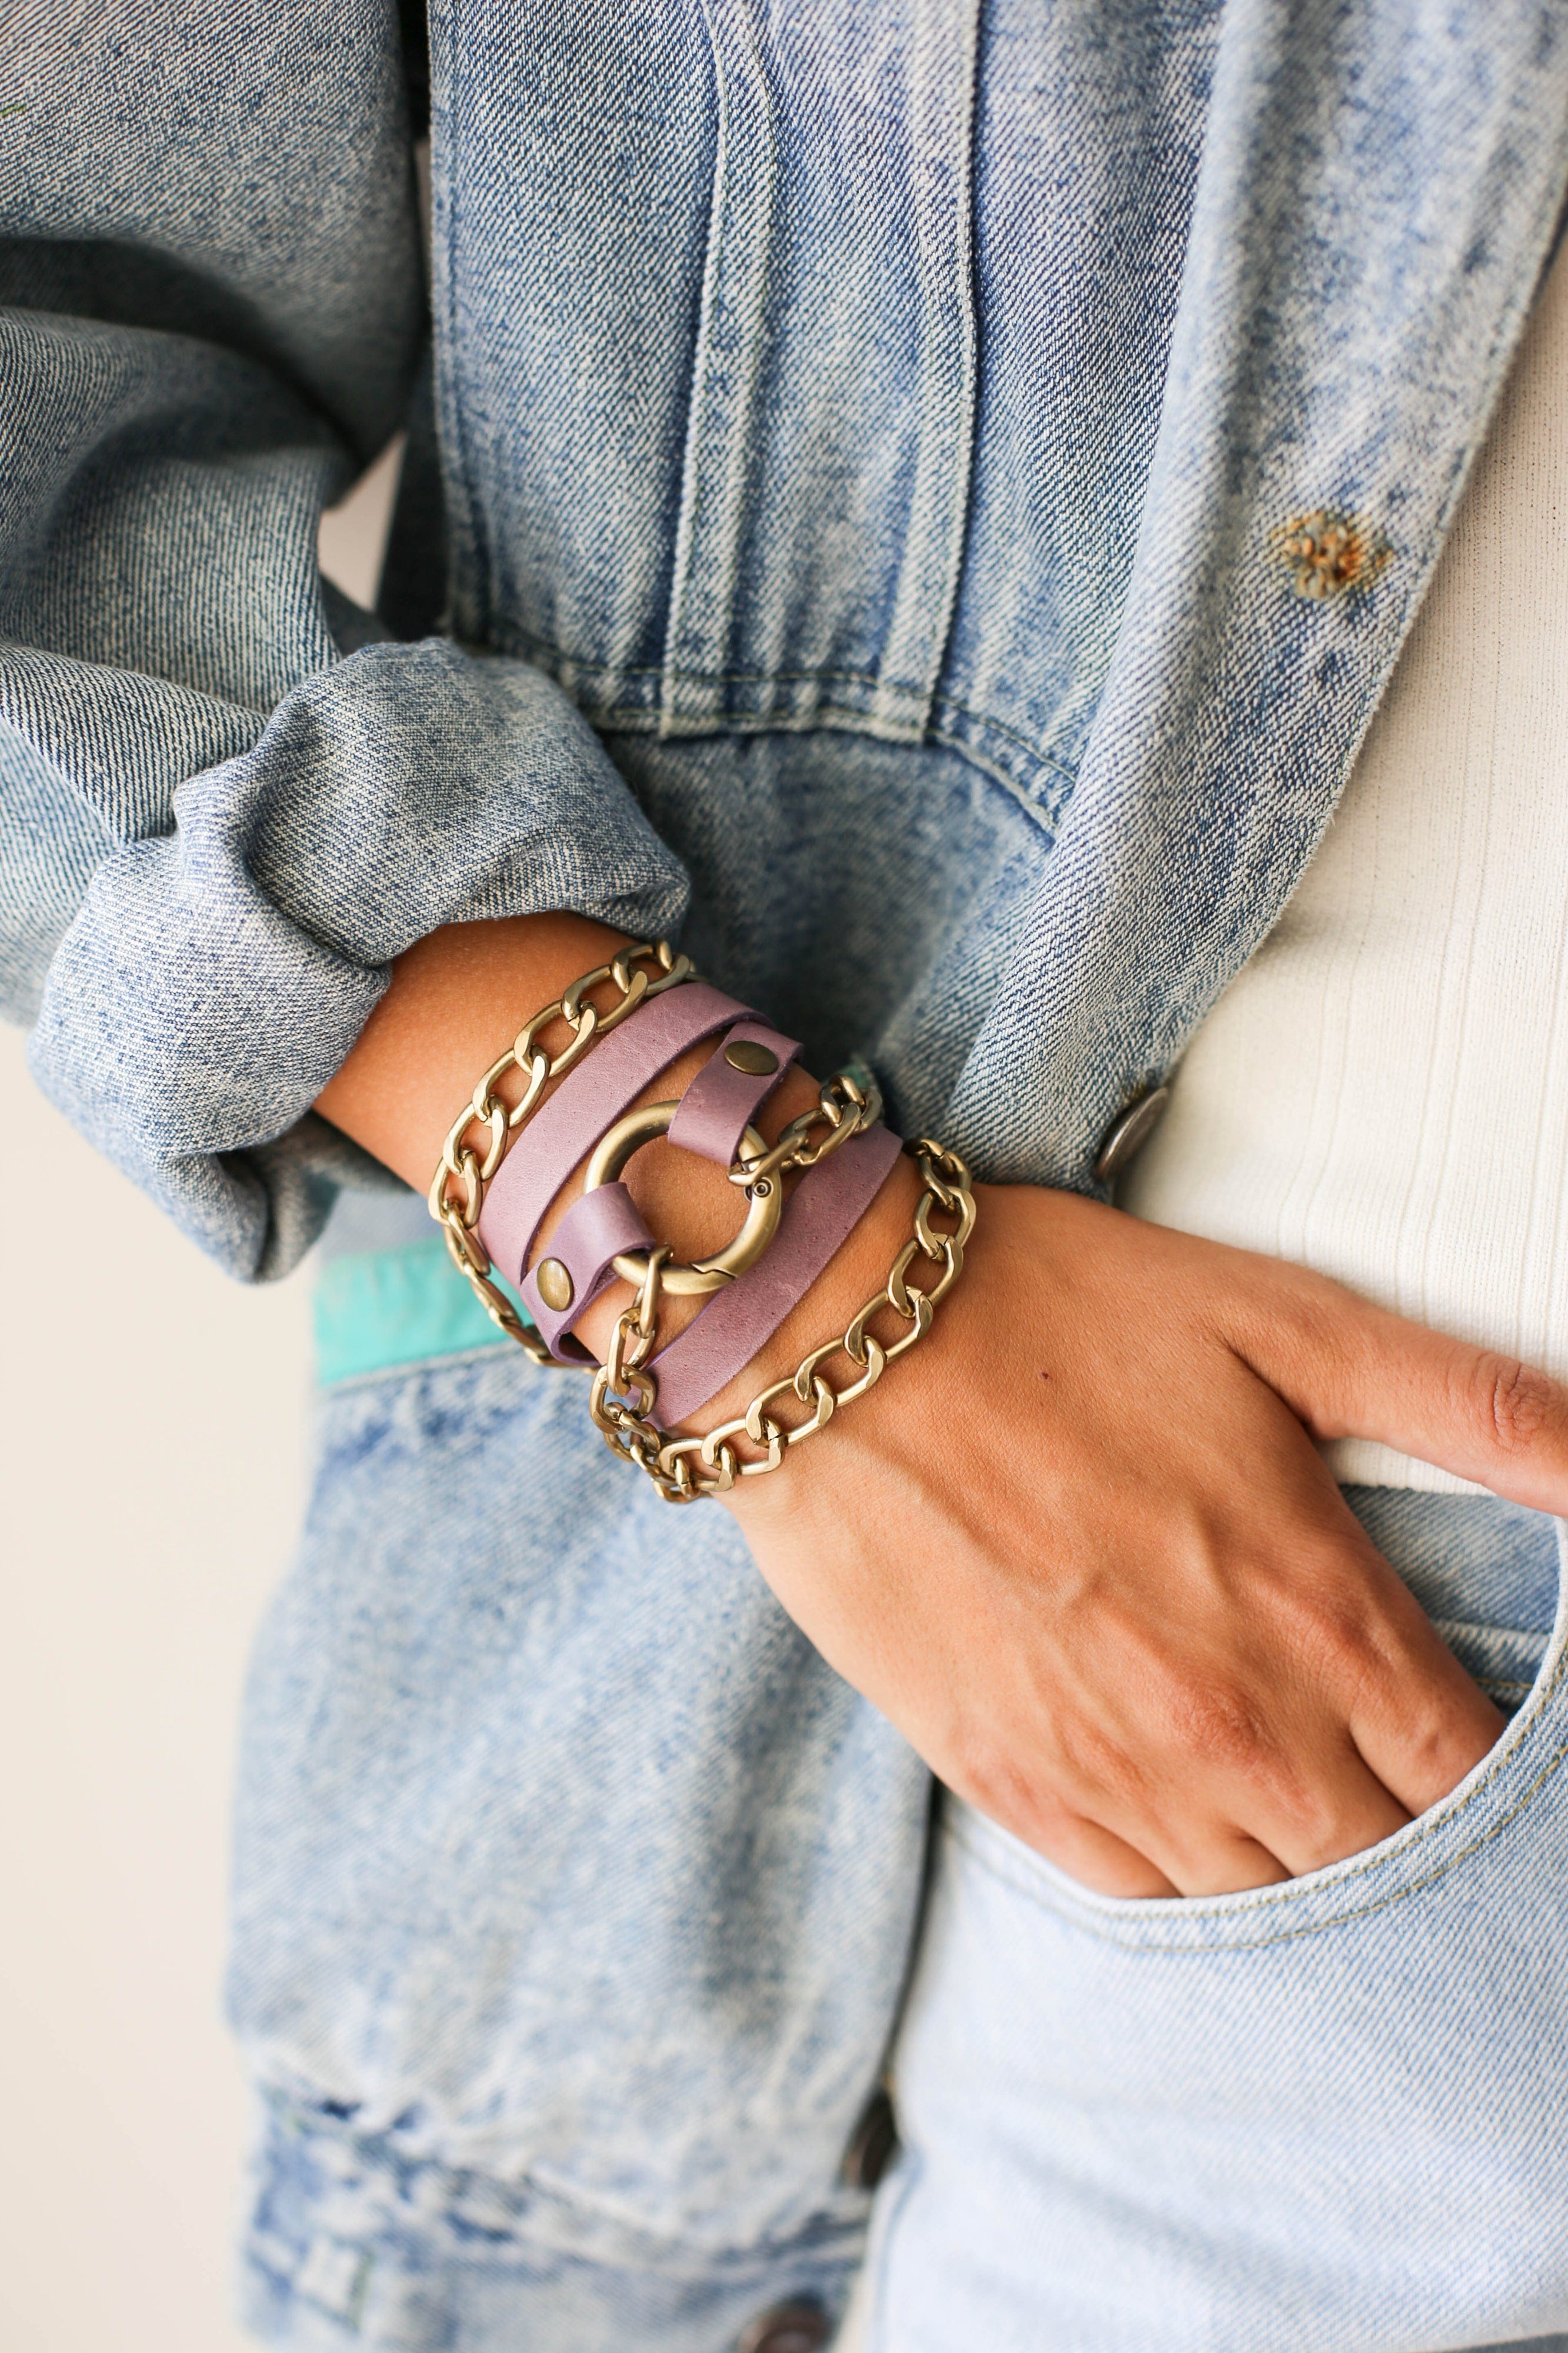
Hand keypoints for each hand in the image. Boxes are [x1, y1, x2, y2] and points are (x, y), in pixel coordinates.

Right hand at [724, 1179, 1567, 1896]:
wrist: (839, 1347)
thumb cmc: (1066, 1314)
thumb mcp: (1292, 1325)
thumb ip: (1480, 1411)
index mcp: (1320, 1614)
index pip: (1469, 1772)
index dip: (1487, 1768)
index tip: (1459, 1731)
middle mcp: (1232, 1726)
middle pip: (1381, 1859)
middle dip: (1400, 1821)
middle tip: (1374, 1754)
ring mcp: (1115, 1773)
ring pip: (1264, 1894)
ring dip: (1293, 1850)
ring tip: (1278, 1772)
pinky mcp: (1011, 1786)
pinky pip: (1139, 1893)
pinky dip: (1183, 1866)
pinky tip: (1182, 1799)